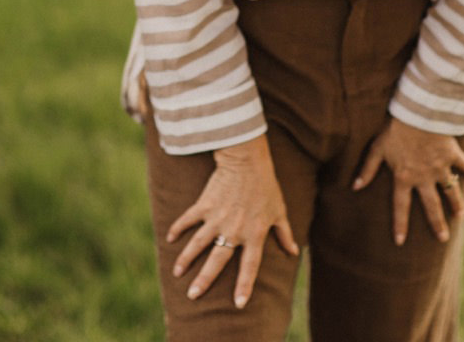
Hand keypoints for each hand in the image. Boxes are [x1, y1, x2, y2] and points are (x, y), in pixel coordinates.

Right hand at [166, 134, 298, 308]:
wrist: (246, 160)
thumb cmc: (266, 185)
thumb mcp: (279, 210)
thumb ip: (285, 233)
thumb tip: (293, 252)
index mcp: (254, 233)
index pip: (250, 266)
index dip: (244, 285)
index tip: (238, 303)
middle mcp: (234, 230)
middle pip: (217, 260)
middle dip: (204, 279)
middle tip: (193, 295)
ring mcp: (217, 218)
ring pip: (198, 244)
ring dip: (186, 258)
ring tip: (177, 272)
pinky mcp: (205, 205)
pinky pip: (189, 219)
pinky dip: (178, 228)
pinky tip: (170, 238)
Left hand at [353, 117, 463, 244]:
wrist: (418, 112)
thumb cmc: (395, 128)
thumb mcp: (378, 147)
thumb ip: (368, 168)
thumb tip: (354, 187)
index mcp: (404, 177)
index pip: (401, 206)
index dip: (399, 224)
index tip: (400, 242)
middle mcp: (424, 177)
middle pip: (431, 206)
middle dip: (437, 224)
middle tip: (443, 239)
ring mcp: (440, 167)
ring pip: (451, 191)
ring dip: (456, 204)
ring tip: (459, 215)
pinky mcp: (452, 155)